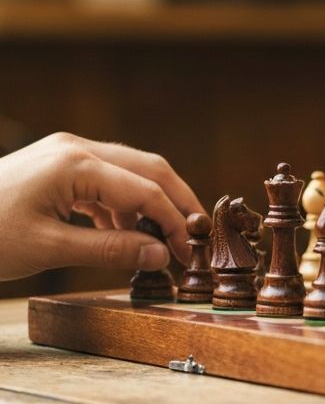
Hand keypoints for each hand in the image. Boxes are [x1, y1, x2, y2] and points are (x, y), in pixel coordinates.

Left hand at [0, 133, 203, 279]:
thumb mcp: (47, 249)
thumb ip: (110, 249)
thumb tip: (160, 255)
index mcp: (75, 164)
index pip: (146, 191)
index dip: (174, 223)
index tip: (187, 255)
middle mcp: (76, 148)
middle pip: (149, 168)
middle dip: (178, 202)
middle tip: (197, 236)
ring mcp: (66, 152)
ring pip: (131, 170)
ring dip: (153, 203)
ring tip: (164, 239)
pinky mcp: (58, 164)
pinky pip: (107, 178)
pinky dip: (125, 203)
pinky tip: (127, 231)